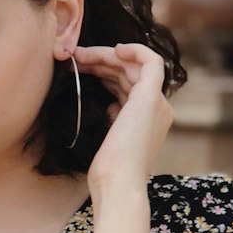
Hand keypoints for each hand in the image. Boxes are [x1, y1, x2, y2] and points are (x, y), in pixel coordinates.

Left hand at [71, 42, 173, 196]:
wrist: (117, 183)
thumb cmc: (108, 170)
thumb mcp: (109, 138)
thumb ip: (114, 119)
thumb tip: (111, 105)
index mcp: (148, 120)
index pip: (128, 85)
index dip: (104, 72)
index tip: (80, 69)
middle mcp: (158, 109)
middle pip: (129, 73)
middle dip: (101, 61)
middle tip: (74, 58)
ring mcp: (157, 102)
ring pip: (134, 66)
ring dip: (106, 55)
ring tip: (79, 56)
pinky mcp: (151, 96)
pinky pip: (150, 61)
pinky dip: (134, 50)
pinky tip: (114, 49)